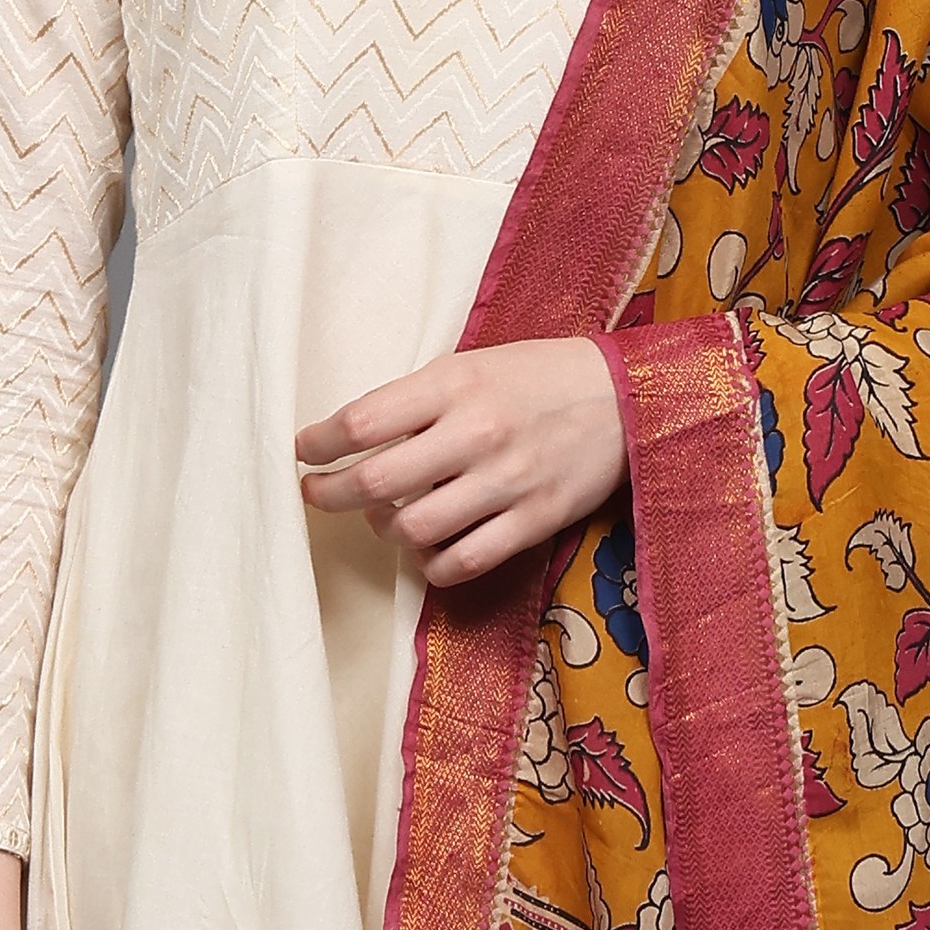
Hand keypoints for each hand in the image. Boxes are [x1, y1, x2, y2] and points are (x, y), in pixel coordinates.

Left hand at [295, 338, 626, 586]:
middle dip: (329, 494)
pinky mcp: (534, 521)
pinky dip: (432, 564)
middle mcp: (476, 433)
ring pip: (413, 529)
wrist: (625, 397)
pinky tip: (427, 549)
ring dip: (384, 528)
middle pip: (375, 482)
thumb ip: (419, 400)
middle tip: (315, 493)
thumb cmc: (538, 376)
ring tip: (383, 516)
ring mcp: (506, 482)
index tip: (304, 450)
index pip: (362, 422)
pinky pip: (463, 561)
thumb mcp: (473, 365)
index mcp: (456, 384)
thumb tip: (354, 438)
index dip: (318, 443)